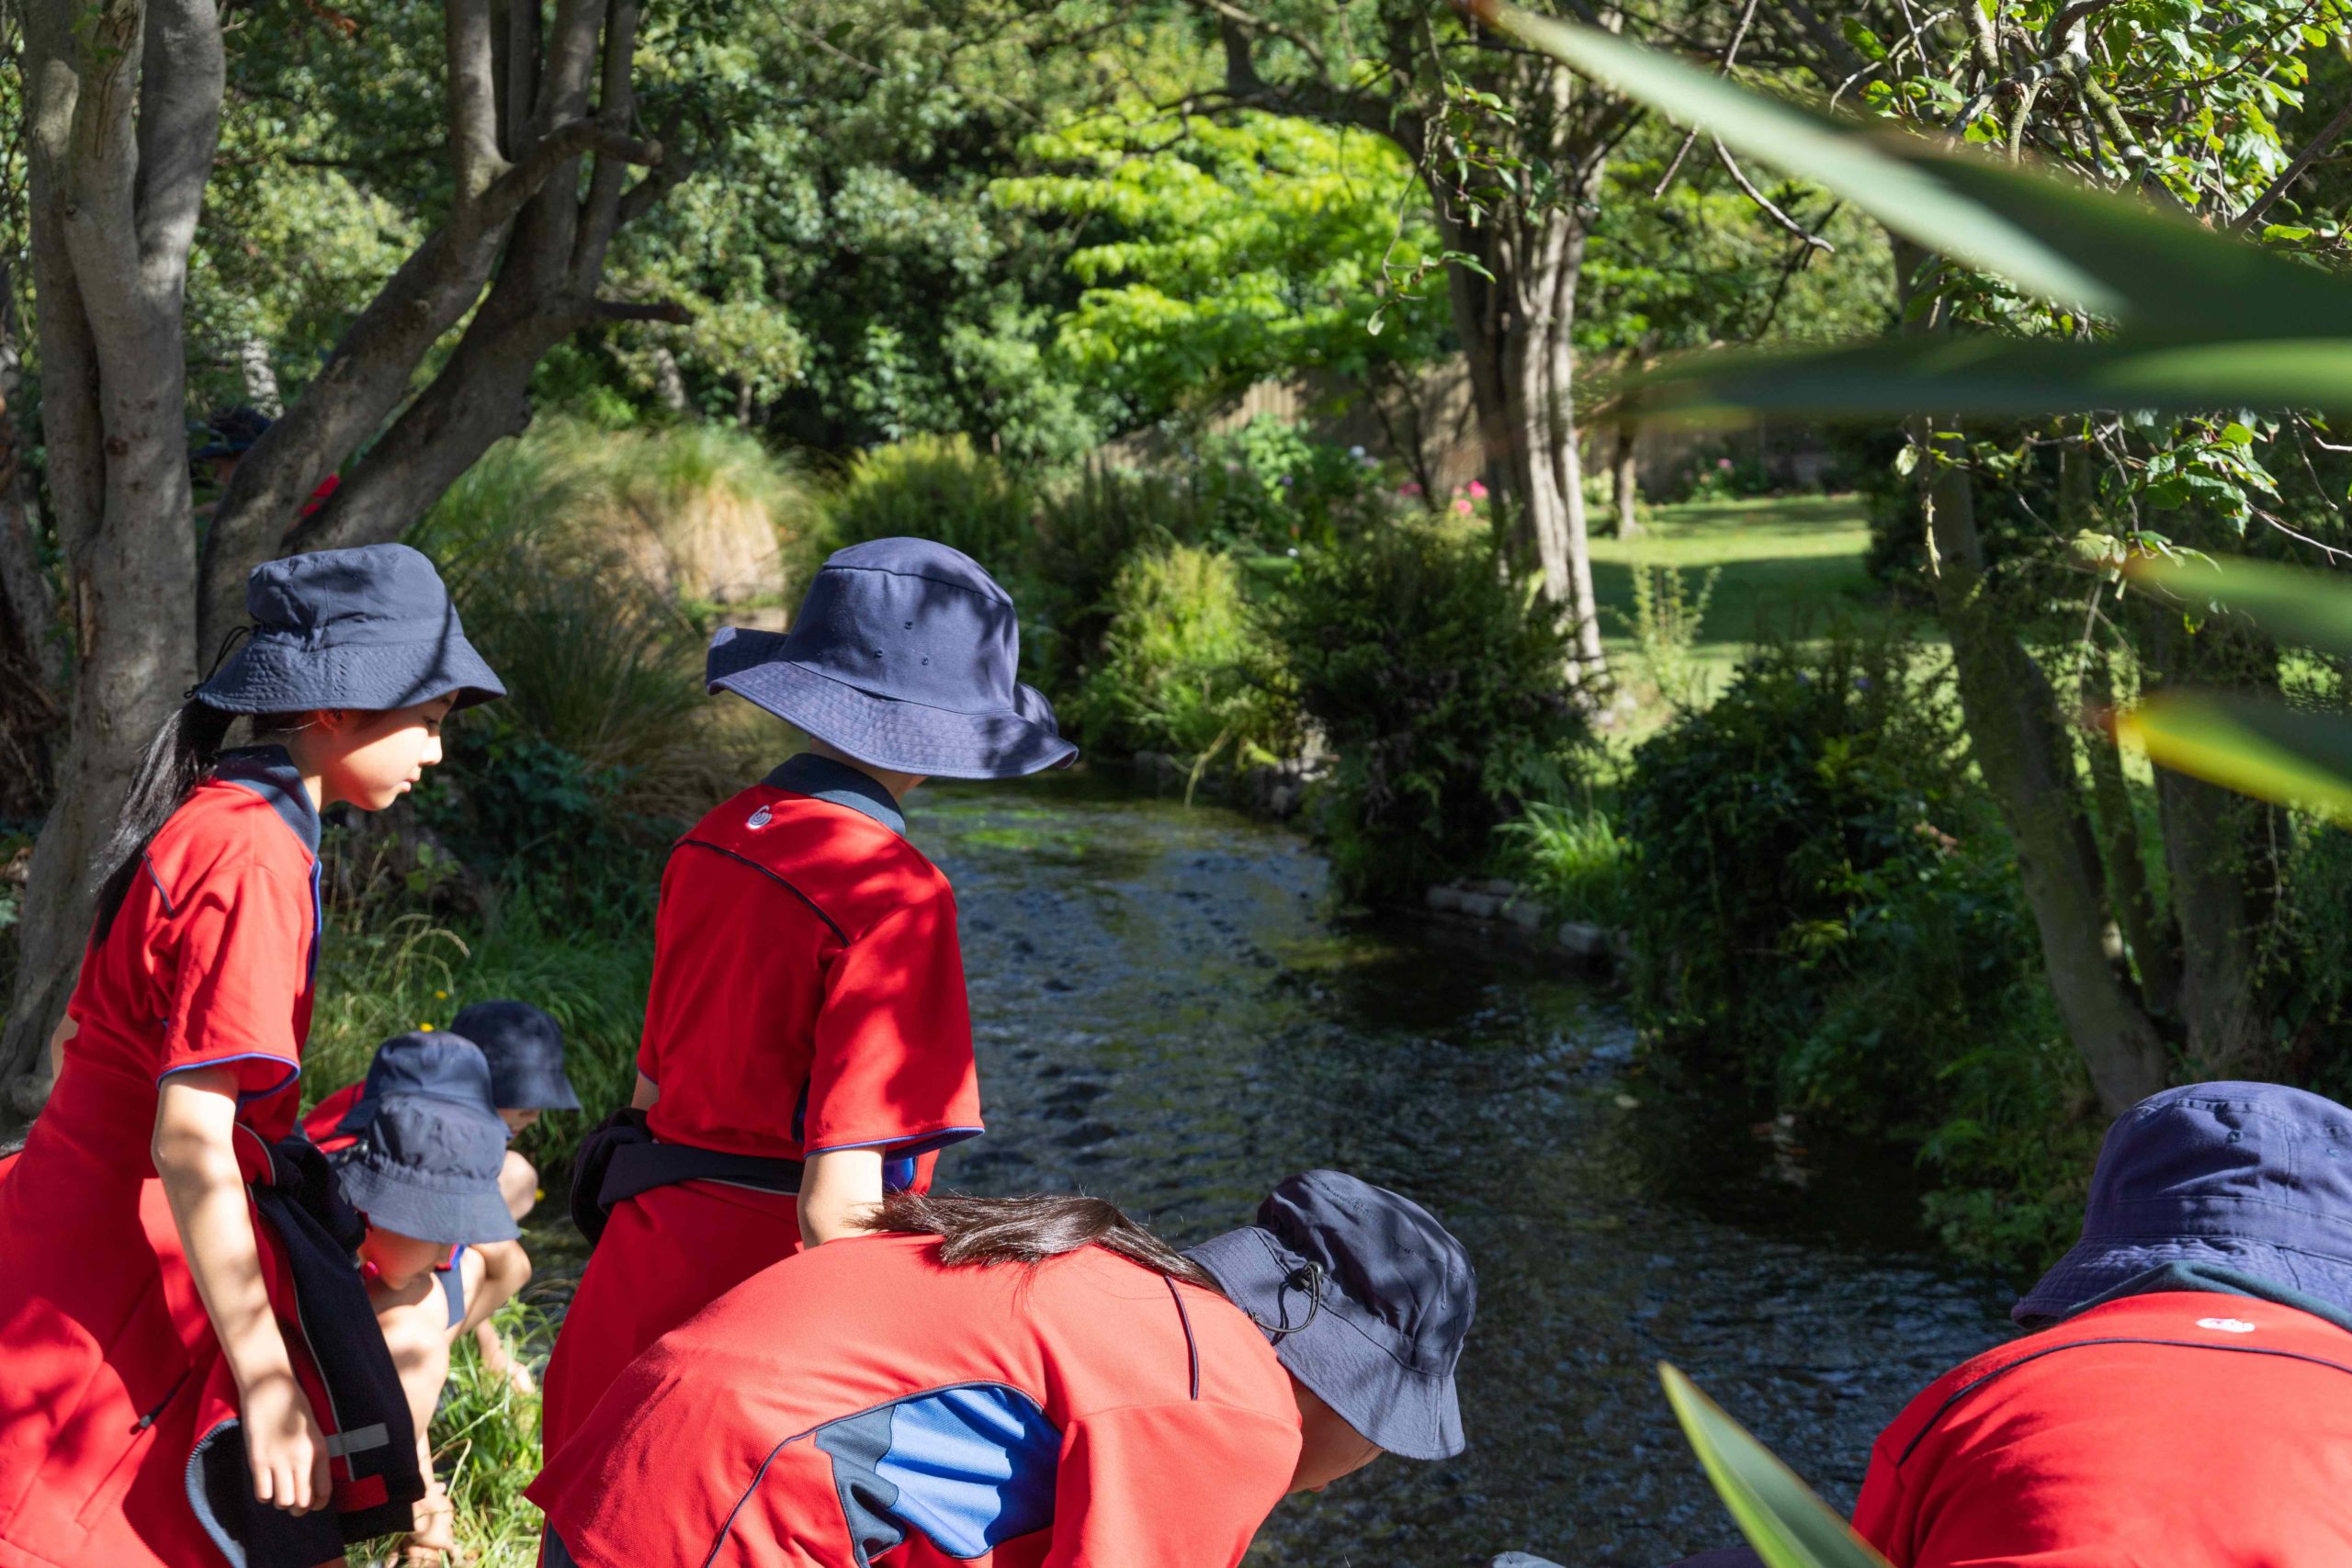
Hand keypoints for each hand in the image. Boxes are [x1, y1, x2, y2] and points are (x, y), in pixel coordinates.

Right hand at [240, 1369, 331, 1514]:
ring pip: (283, 1502)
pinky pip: (263, 1493)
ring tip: (278, 1491)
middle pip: (302, 1502)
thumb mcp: (313, 1432)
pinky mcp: (258, 1460)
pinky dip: (264, 1495)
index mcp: (320, 1450)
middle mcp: (302, 1458)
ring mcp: (280, 1460)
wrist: (271, 1389)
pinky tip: (265, 1484)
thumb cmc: (293, 1409)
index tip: (311, 1504)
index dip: (317, 1505)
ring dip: (280, 1501)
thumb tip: (309, 1486)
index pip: (323, 1492)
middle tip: (292, 1505)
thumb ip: (313, 1457)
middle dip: (298, 1509)